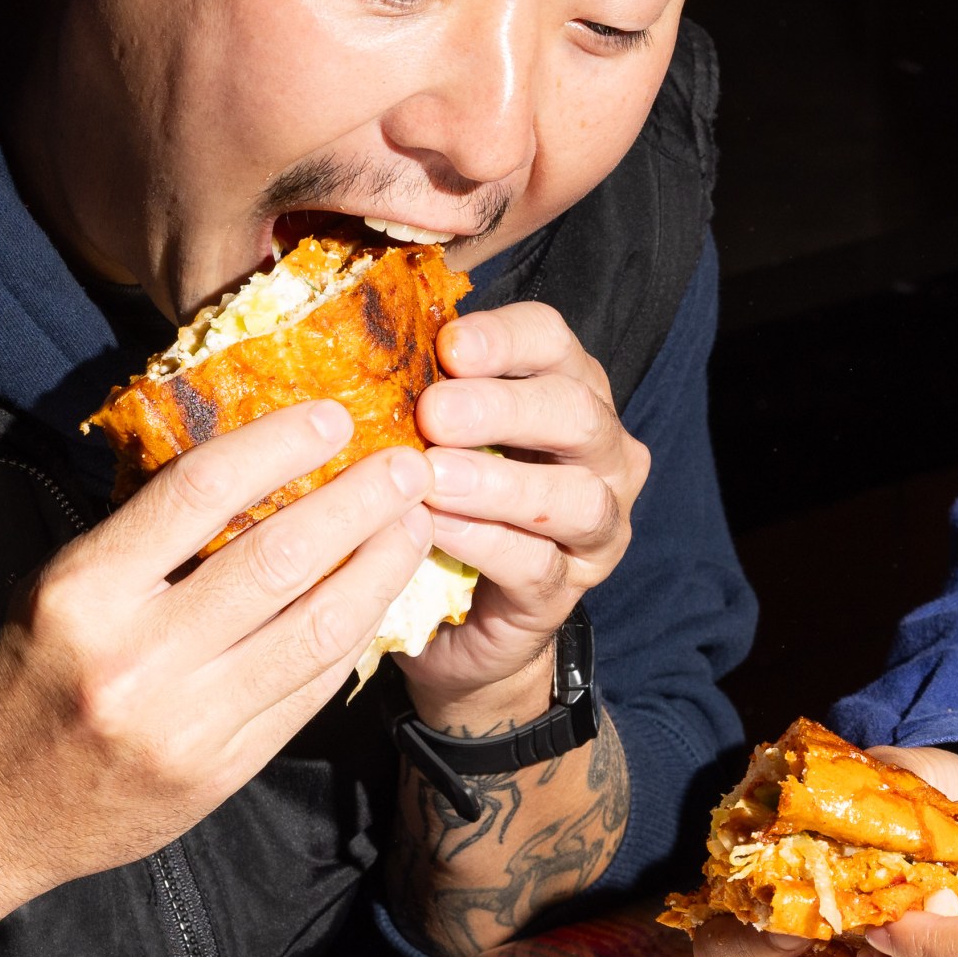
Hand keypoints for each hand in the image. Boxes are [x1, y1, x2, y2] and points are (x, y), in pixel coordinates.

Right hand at [0, 397, 431, 956]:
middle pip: (280, 559)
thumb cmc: (5, 682)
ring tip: (416, 525)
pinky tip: (377, 601)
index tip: (335, 415)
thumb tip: (250, 469)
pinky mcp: (217, 776)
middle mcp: (136, 659)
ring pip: (316, 631)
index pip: (200, 493)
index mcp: (80, 591)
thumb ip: (142, 540)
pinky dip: (351, 641)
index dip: (279, 445)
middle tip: (410, 465)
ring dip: (380, 570)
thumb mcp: (51, 588)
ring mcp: (183, 726)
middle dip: (360, 503)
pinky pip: (308, 694)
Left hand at [394, 301, 647, 727]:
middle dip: (503, 409)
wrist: (454, 617)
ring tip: (434, 479)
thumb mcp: (431, 436)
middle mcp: (601, 453)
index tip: (449, 347)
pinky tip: (436, 529)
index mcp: (565, 390)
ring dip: (501, 483)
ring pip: (576, 496)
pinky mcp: (567, 591)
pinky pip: (538, 564)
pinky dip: (486, 543)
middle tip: (434, 413)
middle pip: (576, 413)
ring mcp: (596, 527)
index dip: (506, 339)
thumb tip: (356, 340)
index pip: (554, 342)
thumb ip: (420, 391)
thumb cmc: (442, 500)